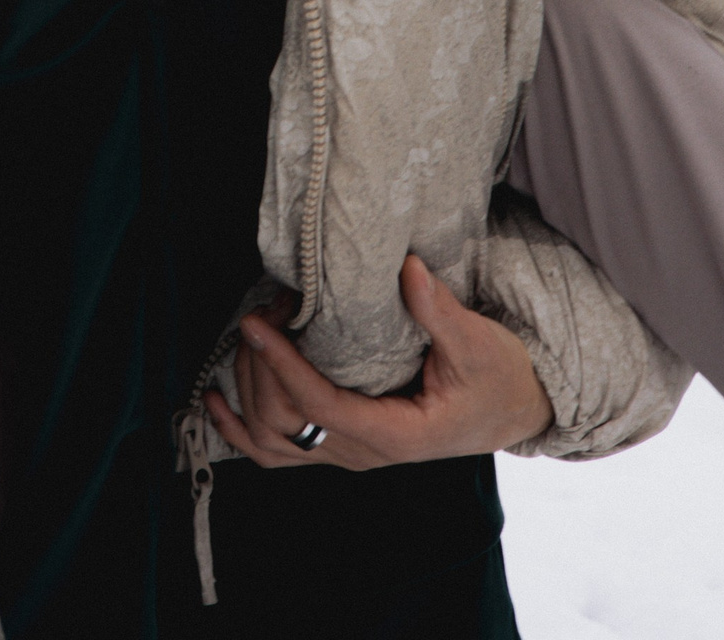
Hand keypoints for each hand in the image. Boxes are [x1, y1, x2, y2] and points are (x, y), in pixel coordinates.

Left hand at [207, 254, 554, 470]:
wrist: (509, 407)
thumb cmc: (496, 376)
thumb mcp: (478, 343)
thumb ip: (440, 311)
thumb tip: (408, 268)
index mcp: (397, 434)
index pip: (323, 407)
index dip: (284, 366)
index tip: (256, 324)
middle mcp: (365, 453)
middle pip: (288, 425)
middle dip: (262, 367)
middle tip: (264, 309)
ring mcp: (350, 454)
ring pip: (275, 443)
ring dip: (247, 392)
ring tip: (244, 339)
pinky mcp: (342, 444)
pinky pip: (281, 452)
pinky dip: (241, 430)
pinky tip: (215, 402)